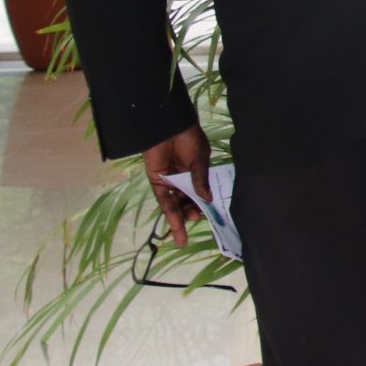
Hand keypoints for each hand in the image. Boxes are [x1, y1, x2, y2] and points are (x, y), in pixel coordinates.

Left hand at [141, 123, 212, 248]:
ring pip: (175, 204)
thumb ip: (200, 180)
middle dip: (190, 214)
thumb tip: (207, 199)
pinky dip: (169, 212)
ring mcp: (169, 181)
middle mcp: (183, 178)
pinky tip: (175, 225)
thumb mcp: (200, 159)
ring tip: (181, 239)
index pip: (200, 193)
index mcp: (196, 172)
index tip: (208, 214)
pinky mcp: (156, 181)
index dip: (203, 205)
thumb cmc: (188, 138)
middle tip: (194, 220)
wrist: (167, 126)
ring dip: (178, 220)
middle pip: (187, 201)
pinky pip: (163, 200)